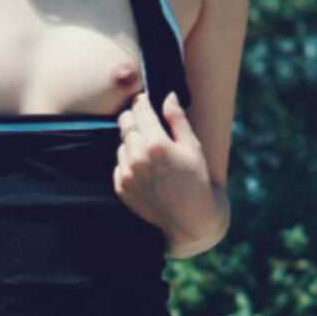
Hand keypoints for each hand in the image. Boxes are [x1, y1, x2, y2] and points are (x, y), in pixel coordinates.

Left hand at [112, 90, 217, 246]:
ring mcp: (127, 174)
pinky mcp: (122, 188)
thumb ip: (177, 119)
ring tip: (150, 152)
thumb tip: (168, 96)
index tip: (144, 100)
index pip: (140, 110)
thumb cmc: (197, 180)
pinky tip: (146, 169)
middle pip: (125, 123)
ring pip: (121, 144)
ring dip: (132, 142)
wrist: (190, 219)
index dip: (142, 101)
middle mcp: (137, 158)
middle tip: (145, 122)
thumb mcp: (192, 147)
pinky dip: (128, 162)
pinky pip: (119, 165)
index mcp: (156, 144)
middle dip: (134, 119)